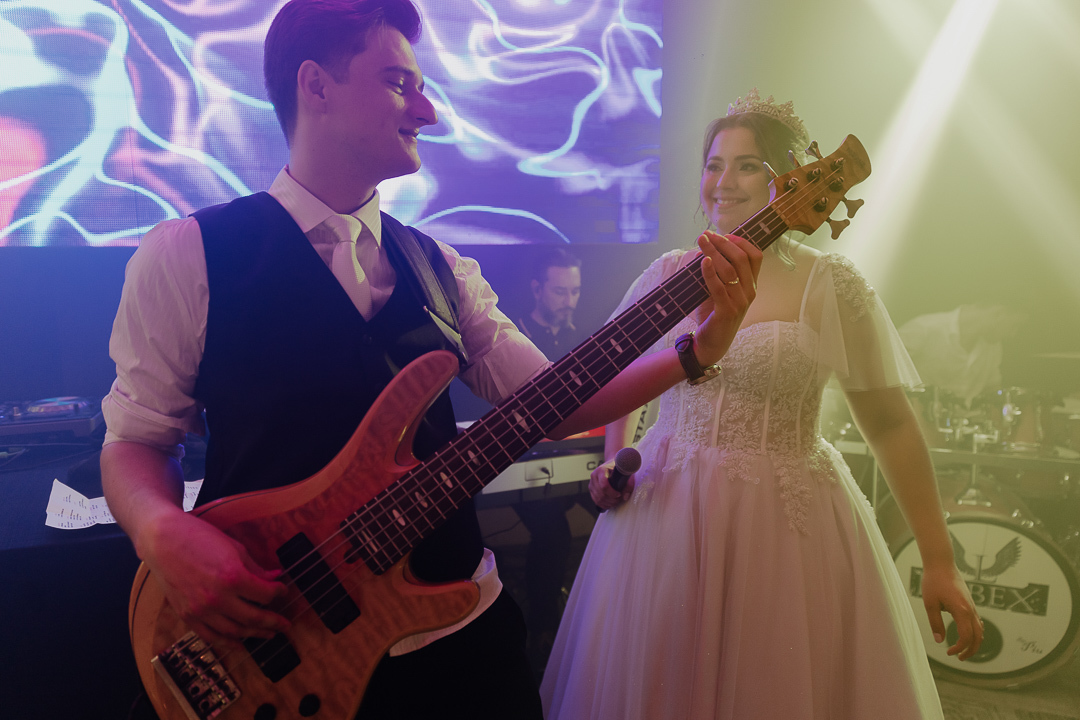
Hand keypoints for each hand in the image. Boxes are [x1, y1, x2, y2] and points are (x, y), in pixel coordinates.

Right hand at [139, 510, 289, 644]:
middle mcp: (217, 598)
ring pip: (234, 631)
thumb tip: (275, 577)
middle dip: (272, 622)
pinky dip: (227, 642)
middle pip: (253, 617)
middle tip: (285, 625)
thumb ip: (255, 567)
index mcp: (232, 577)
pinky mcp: (187, 616)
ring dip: (254, 635)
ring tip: (268, 634)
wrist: (162, 540)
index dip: (278, 593)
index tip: (283, 591)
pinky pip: (210, 636)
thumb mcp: (234, 547)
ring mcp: (200, 610)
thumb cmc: (199, 537)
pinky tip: (240, 642)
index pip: (265, 594)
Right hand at [589, 459, 634, 510]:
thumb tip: (625, 496)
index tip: (619, 494)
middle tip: (620, 499)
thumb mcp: (625, 473)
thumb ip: (628, 484)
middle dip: (612, 499)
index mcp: (601, 470)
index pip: (604, 485)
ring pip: (598, 499)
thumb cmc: (619, 468)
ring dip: (608, 503)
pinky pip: (596, 501)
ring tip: (616, 501)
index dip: (612, 493)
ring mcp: (591, 483)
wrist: (612, 465)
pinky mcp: (591, 489)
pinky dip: (604, 504)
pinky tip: (611, 503)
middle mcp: (594, 476)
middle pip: (601, 494)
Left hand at [691, 231, 762, 365]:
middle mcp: (749, 292)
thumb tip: (706, 249)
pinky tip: (704, 261)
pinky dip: (711, 273)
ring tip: (702, 242)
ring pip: (729, 271)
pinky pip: (719, 288)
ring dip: (714, 253)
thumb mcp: (718, 290)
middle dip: (724, 243)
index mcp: (751, 285)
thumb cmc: (713, 314)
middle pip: (742, 260)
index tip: (723, 234)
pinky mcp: (727, 311)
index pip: (755, 257)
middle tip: (707, 235)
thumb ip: (717, 272)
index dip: (741, 242)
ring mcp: (740, 302)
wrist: (711, 343)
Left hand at [921, 560, 982, 660]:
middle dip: (971, 650)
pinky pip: (977, 622)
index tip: (948, 652)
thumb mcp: (930, 604)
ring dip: (974, 642)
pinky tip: (966, 636)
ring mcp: (972, 606)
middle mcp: (970, 609)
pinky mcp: (970, 603)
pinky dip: (975, 633)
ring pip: (980, 630)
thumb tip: (940, 641)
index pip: (966, 637)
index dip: (959, 648)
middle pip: (978, 637)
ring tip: (962, 650)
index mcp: (961, 610)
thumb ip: (935, 623)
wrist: (941, 564)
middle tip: (959, 658)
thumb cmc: (933, 582)